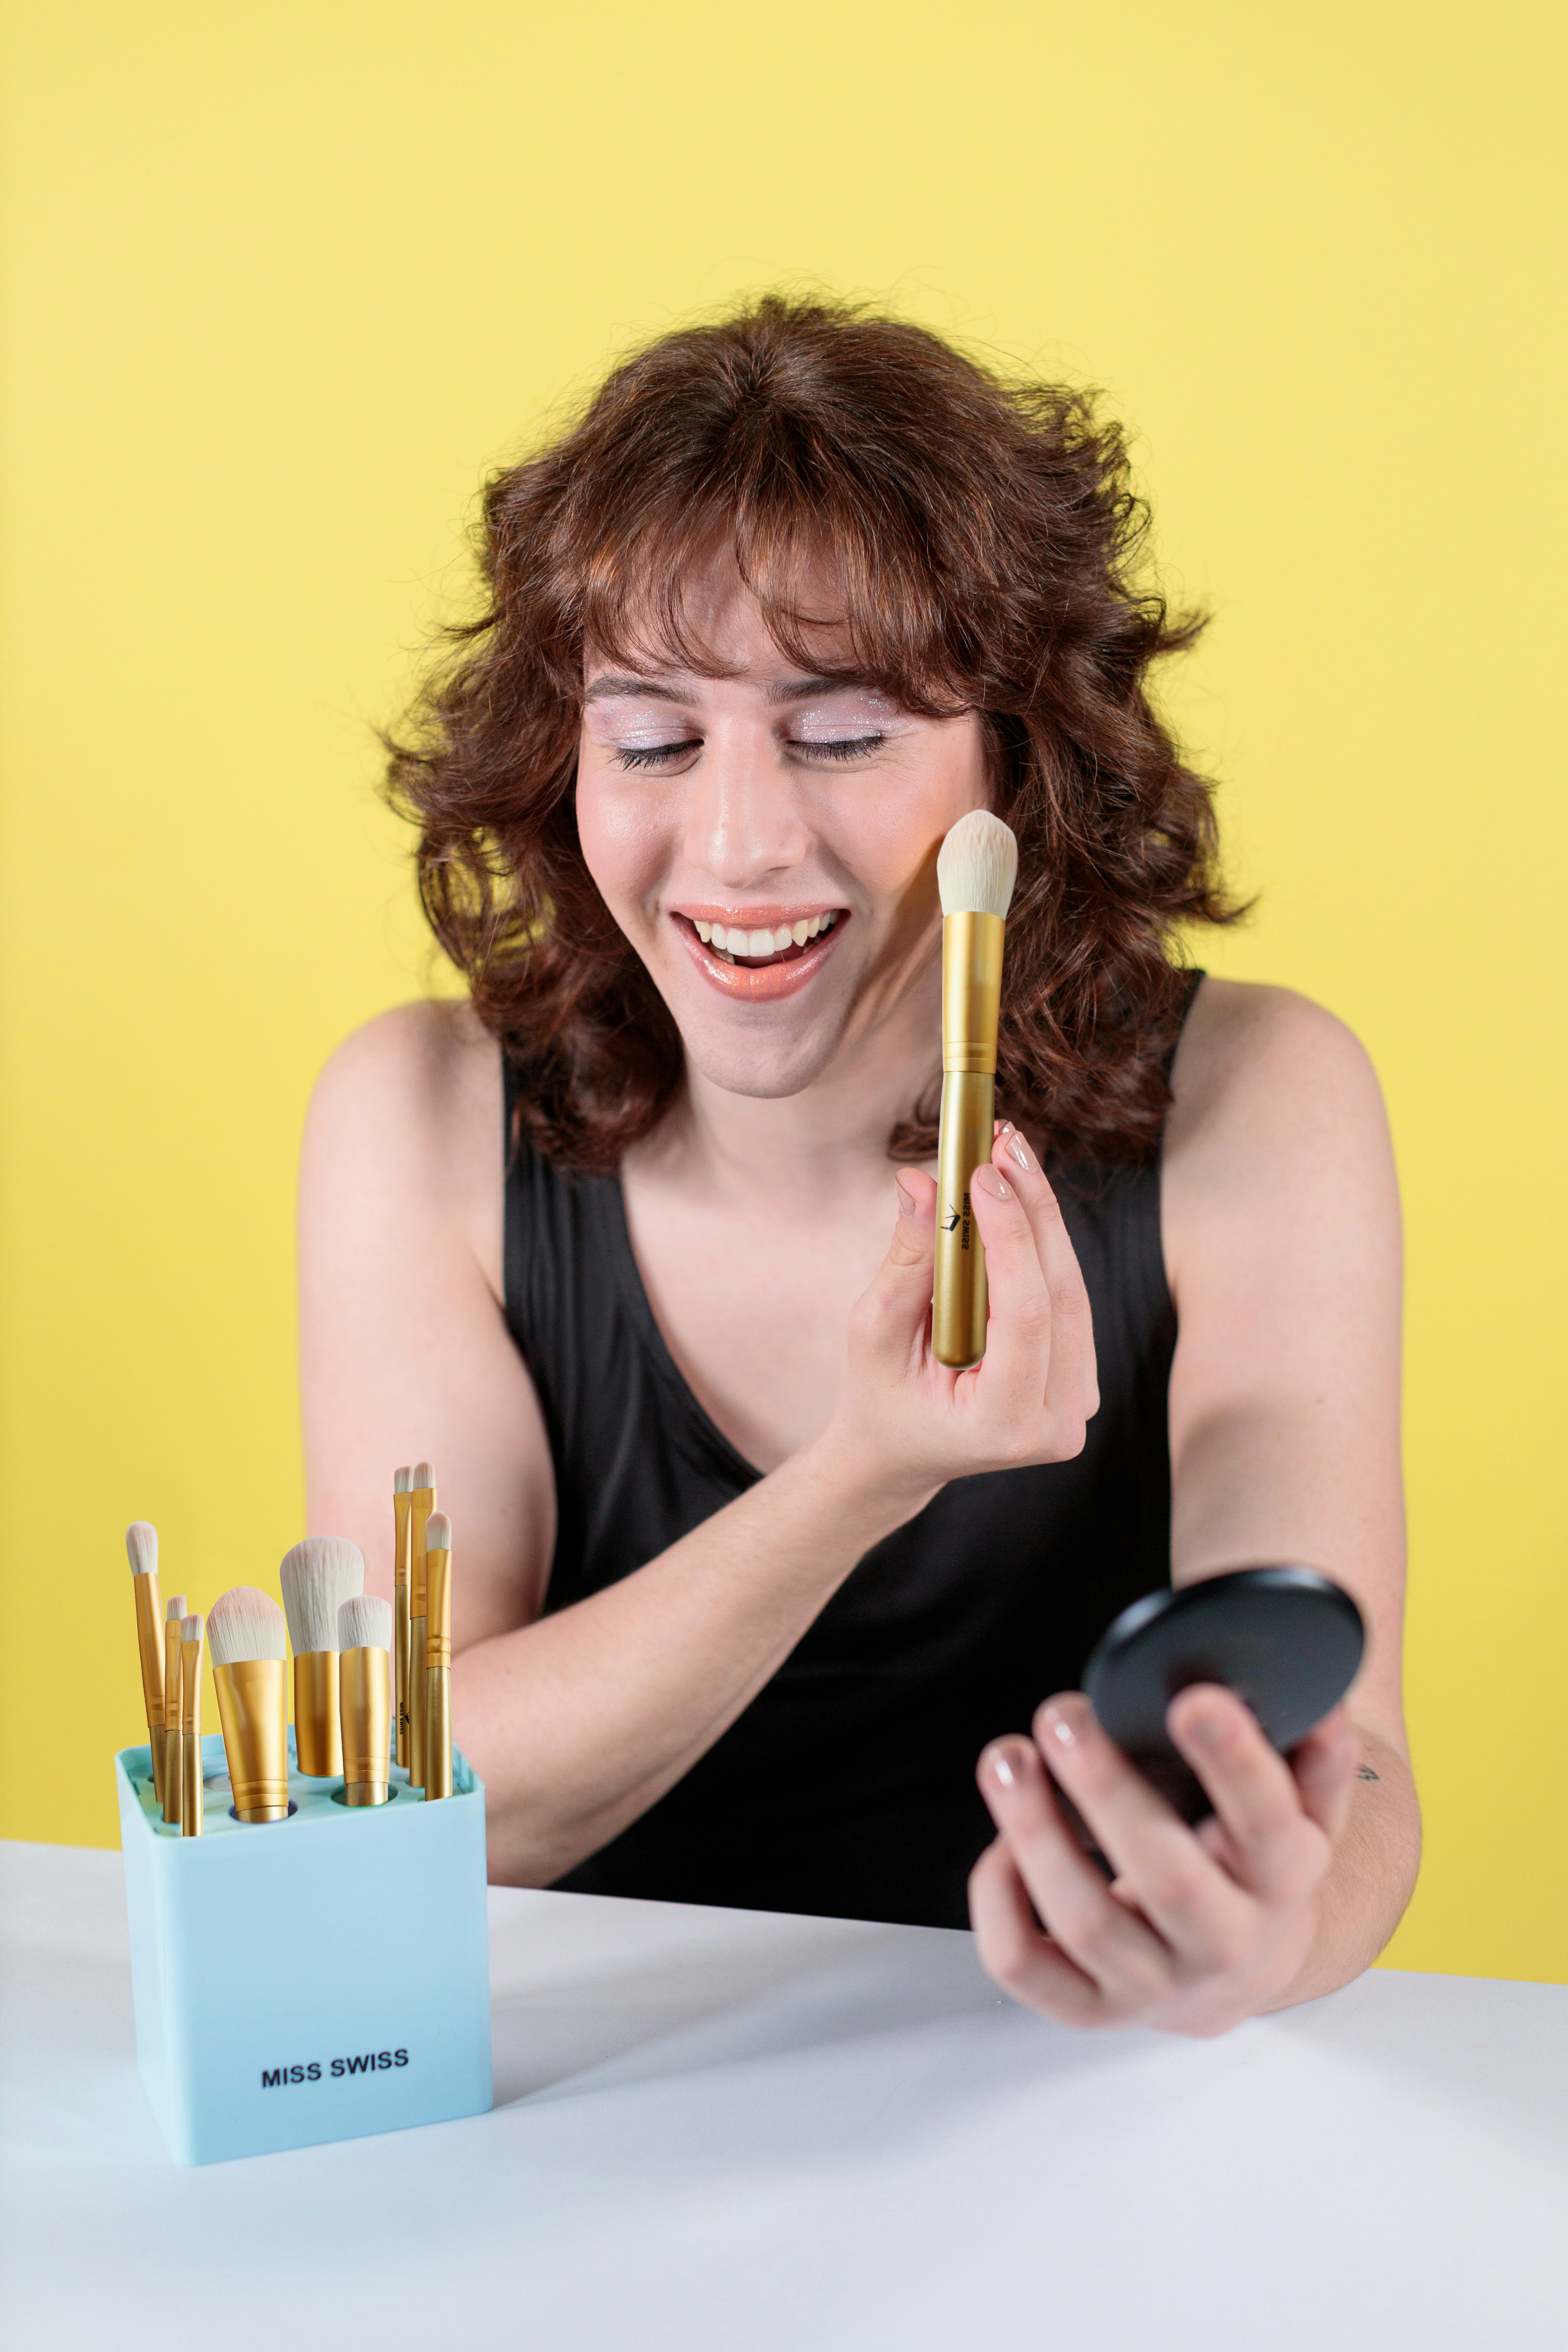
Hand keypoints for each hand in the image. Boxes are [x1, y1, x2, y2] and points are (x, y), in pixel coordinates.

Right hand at [818, 1124, 1099, 1509]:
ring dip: (1042, 1219)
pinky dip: (1043, 1246)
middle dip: (1033, 1209)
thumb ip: (908, 1259)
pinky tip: (1019, 1201)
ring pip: (1071, 1290)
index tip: (983, 1172)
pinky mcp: (1079, 1379)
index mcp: (1005, 1425)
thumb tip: (922, 1181)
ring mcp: (1077, 1405)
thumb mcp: (875, 1331)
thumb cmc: (879, 1397)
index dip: (1011, 1235)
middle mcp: (1057, 1424)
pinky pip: (1068, 1300)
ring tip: (1009, 1158)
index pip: (1026, 1314)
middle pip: (1061, 1295)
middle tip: (1005, 1142)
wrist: (900, 1452)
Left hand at [969, 1685, 1356, 2035]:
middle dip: (1107, 1791)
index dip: (1234, 1762)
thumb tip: (1317, 1697)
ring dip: (1034, 1833)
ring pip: (1085, 1922)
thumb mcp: (1300, 1807)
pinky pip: (1024, 1964)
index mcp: (1282, 1879)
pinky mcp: (1089, 2008)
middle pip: (1168, 1878)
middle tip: (1063, 1715)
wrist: (1240, 1968)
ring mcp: (1153, 1985)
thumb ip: (1312, 1752)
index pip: (1267, 1823)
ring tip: (1007, 1758)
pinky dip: (997, 1901)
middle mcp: (1224, 1943)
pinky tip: (999, 1842)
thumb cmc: (1253, 1862)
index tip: (1193, 1699)